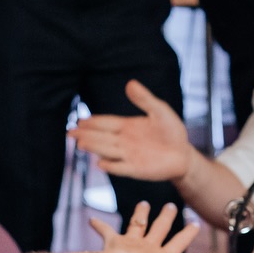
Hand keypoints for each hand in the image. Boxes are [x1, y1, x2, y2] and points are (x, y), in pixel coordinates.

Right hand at [71, 80, 191, 181]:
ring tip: (80, 144)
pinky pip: (121, 168)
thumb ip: (144, 99)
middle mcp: (124, 141)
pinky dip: (111, 166)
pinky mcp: (136, 169)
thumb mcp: (160, 111)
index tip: (80, 120)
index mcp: (127, 126)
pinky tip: (100, 163)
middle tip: (70, 132)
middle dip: (86, 134)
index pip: (106, 123)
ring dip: (94, 147)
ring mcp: (129, 156)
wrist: (183, 154)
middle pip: (101, 137)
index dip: (93, 122)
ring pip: (107, 150)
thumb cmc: (172, 132)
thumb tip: (130, 83)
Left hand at [89, 200, 201, 252]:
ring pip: (138, 223)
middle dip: (166, 216)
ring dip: (140, 213)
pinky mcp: (115, 241)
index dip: (188, 233)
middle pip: (160, 227)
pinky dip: (99, 226)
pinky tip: (91, 220)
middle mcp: (150, 246)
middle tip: (171, 205)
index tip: (195, 223)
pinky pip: (106, 231)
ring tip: (143, 203)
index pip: (180, 243)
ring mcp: (132, 241)